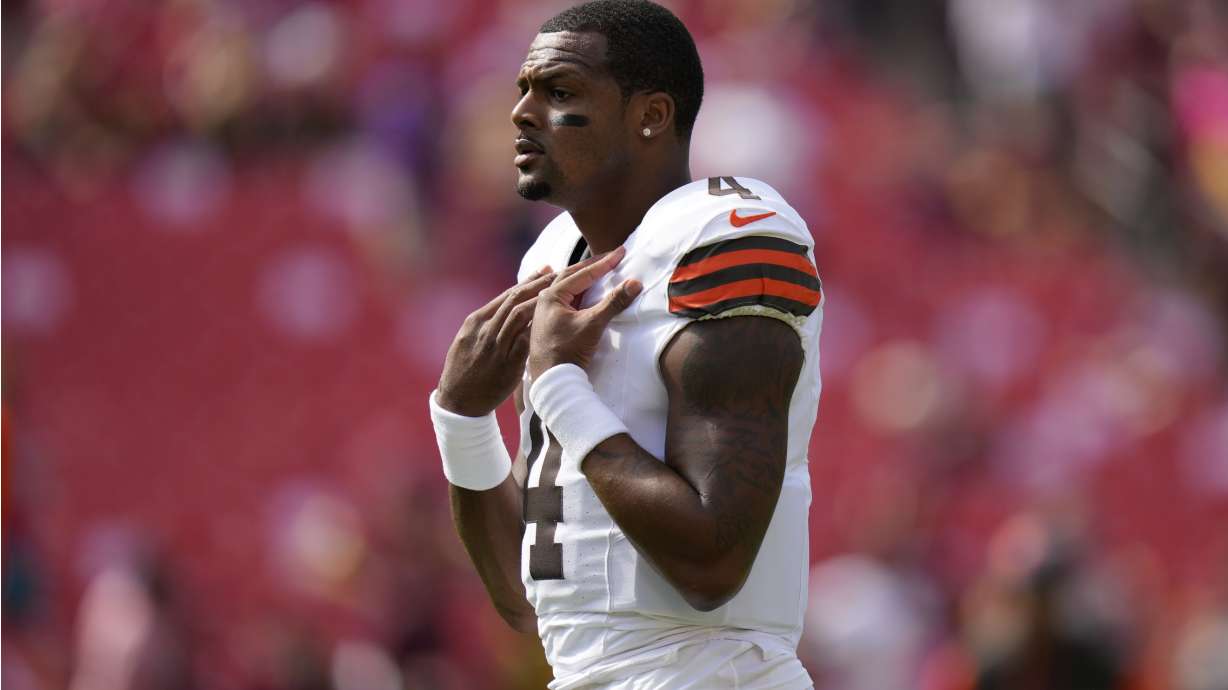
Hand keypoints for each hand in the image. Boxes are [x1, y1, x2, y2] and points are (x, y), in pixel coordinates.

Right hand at [436, 268, 556, 415]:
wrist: (459, 401)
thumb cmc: (465, 371)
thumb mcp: (469, 341)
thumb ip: (487, 326)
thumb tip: (507, 311)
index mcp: (476, 321)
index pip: (505, 296)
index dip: (526, 282)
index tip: (543, 271)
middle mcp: (485, 329)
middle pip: (514, 299)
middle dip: (537, 283)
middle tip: (557, 271)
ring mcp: (496, 345)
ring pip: (520, 314)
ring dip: (540, 299)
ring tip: (559, 289)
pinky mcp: (508, 363)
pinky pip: (526, 339)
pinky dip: (538, 326)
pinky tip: (554, 318)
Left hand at [528, 246, 641, 378]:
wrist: (551, 381)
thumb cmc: (567, 352)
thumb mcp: (593, 324)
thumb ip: (613, 302)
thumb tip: (634, 283)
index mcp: (551, 296)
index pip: (582, 273)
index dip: (604, 263)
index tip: (620, 252)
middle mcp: (544, 301)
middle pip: (571, 276)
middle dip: (593, 266)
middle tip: (612, 257)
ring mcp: (544, 313)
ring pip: (566, 288)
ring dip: (583, 279)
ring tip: (599, 270)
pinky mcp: (548, 325)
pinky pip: (564, 301)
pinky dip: (577, 293)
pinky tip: (582, 293)